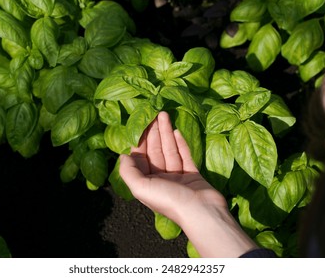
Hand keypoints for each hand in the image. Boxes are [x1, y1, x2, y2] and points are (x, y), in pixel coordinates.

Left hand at [119, 112, 257, 256]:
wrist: (201, 212)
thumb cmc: (169, 200)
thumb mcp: (141, 188)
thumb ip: (128, 172)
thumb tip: (122, 156)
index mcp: (146, 183)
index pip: (140, 157)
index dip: (140, 140)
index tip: (140, 123)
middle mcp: (160, 179)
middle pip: (155, 151)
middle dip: (154, 133)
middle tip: (154, 113)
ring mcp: (177, 176)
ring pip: (169, 151)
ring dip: (166, 133)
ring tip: (164, 115)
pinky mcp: (192, 174)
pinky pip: (184, 155)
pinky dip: (180, 144)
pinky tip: (176, 131)